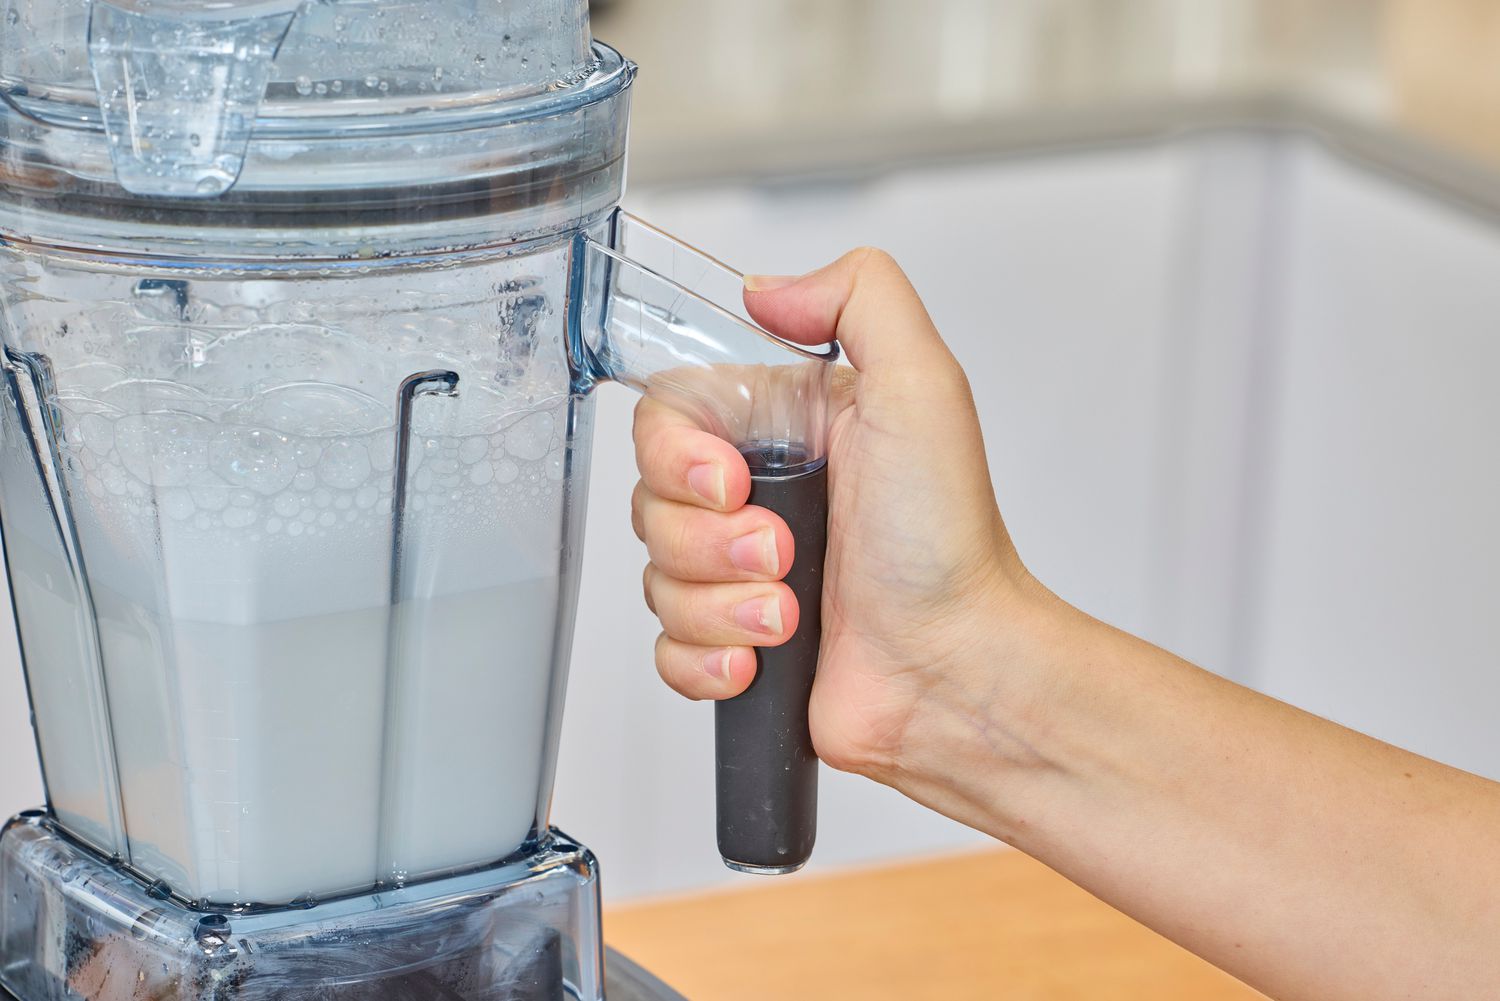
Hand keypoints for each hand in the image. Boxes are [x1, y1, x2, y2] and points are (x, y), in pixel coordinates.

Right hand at [631, 248, 1033, 780]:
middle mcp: (760, 494)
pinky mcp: (736, 640)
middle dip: (708, 541)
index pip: (668, 416)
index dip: (677, 455)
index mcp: (789, 428)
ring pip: (656, 579)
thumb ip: (859, 299)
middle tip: (782, 553)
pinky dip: (708, 658)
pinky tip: (761, 657)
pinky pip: (667, 647)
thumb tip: (766, 288)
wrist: (957, 670)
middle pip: (650, 501)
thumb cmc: (948, 543)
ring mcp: (742, 572)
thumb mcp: (923, 387)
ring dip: (720, 604)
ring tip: (789, 614)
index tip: (730, 482)